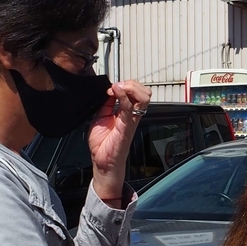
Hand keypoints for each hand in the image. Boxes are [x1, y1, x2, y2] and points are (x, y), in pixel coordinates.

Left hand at [89, 80, 150, 204]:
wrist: (102, 161)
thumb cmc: (103, 145)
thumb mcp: (101, 117)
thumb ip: (106, 104)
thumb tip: (108, 91)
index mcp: (127, 113)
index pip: (138, 93)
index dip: (127, 85)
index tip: (112, 87)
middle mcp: (133, 115)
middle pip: (145, 93)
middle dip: (132, 84)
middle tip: (118, 87)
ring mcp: (131, 120)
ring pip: (144, 97)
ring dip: (130, 88)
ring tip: (118, 89)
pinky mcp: (126, 126)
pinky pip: (129, 107)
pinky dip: (123, 96)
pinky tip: (115, 91)